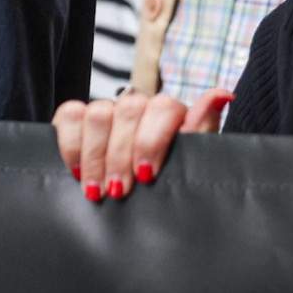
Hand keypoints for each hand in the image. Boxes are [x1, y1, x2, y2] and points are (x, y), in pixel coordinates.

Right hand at [52, 88, 233, 201]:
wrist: (138, 199)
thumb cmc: (168, 181)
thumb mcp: (190, 162)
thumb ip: (202, 129)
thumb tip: (223, 93)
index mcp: (170, 113)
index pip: (163, 108)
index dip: (152, 140)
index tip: (145, 175)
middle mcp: (137, 105)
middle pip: (127, 110)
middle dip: (121, 155)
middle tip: (119, 192)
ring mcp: (107, 110)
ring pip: (97, 113)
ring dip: (95, 155)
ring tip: (96, 190)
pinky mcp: (77, 119)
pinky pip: (68, 116)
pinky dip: (70, 144)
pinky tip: (77, 172)